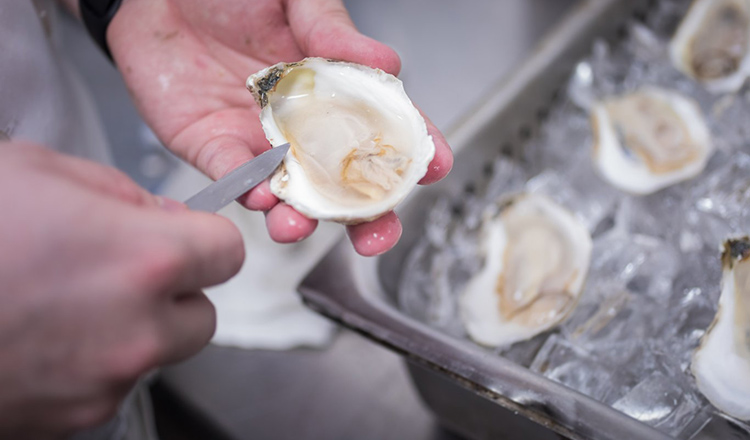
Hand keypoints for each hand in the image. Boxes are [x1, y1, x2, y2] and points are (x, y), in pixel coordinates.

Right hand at [0, 142, 243, 437]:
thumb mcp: (39, 171)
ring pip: (156, 353)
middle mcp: (135, 333)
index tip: (185, 236)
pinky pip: (107, 385)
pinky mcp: (67, 420)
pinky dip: (91, 362)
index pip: (227, 254)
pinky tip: (41, 334)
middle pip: (201, 315)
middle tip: (122, 269)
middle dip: (174, 291)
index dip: (204, 239)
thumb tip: (160, 219)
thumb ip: (121, 195)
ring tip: (67, 300)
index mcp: (144, 261)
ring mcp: (101, 385)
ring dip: (133, 327)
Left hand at [106, 0, 452, 255]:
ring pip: (290, 195)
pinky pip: (234, 178)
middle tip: (376, 236)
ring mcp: (260, 142)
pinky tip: (259, 195)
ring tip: (299, 226)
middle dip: (364, 216)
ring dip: (300, 218)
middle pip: (344, 182)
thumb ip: (332, 27)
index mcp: (333, 89)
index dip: (413, 150)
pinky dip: (248, 190)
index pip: (383, 126)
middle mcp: (302, 126)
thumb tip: (386, 59)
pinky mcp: (213, 148)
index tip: (435, 168)